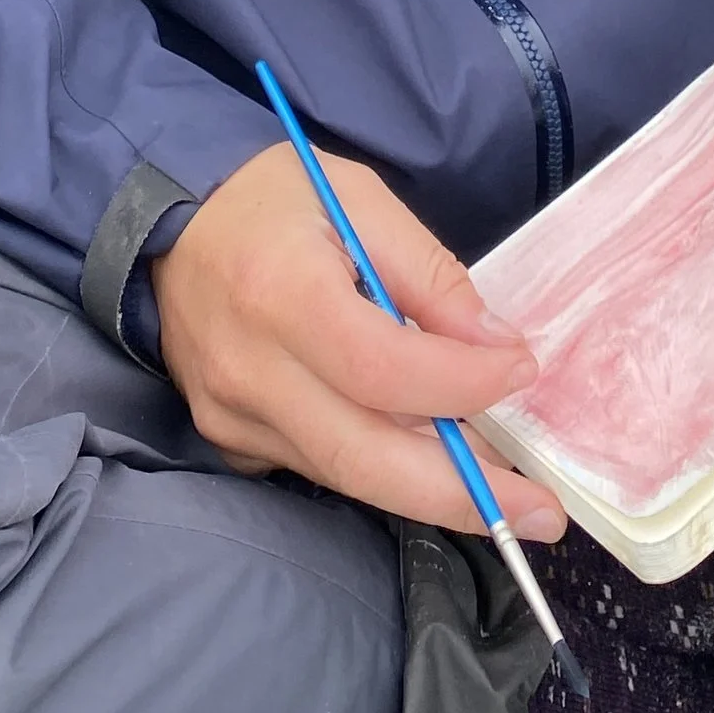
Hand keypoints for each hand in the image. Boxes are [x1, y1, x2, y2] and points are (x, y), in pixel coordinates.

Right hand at [154, 142, 565, 539]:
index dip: (461, 383)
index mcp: (280, 295)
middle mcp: (249, 372)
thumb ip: (430, 274)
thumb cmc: (275, 199)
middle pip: (365, 458)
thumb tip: (497, 348)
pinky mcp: (229, 440)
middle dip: (463, 494)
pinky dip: (379, 467)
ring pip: (347, 474)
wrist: (172, 223)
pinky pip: (317, 468)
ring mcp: (231, 418)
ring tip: (505, 492)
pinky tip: (426, 456)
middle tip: (542, 513)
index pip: (381, 370)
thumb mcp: (361, 200)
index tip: (522, 371)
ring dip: (432, 489)